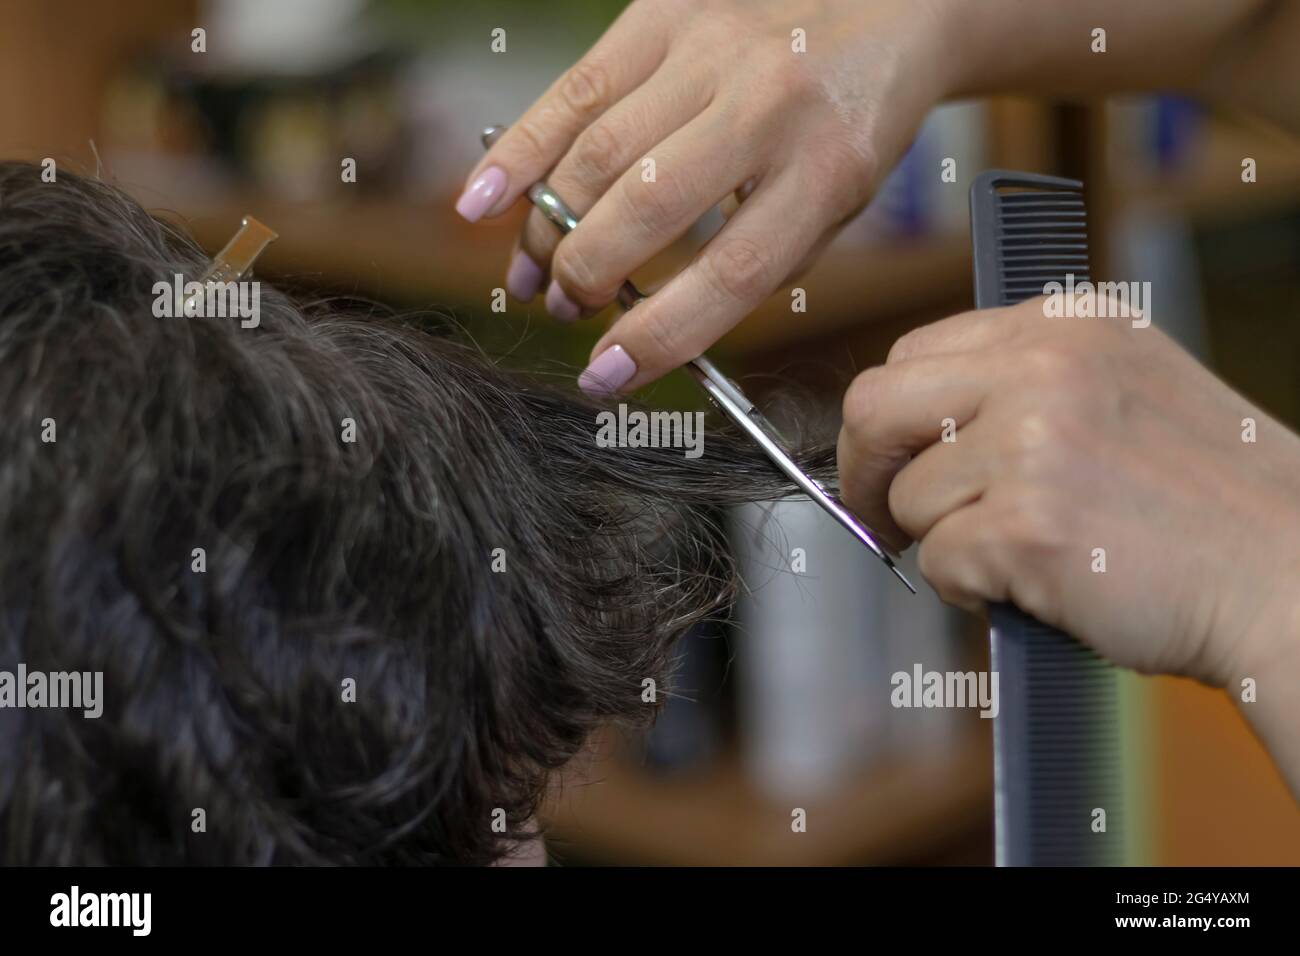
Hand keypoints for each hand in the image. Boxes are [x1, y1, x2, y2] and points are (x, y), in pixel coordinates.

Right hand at [458, 0, 955, 393]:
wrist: (886, 2)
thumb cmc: (849, 122)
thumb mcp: (833, 207)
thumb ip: (751, 262)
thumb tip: (637, 324)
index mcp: (828, 170)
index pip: (730, 273)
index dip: (657, 335)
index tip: (605, 375)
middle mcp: (769, 104)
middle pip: (645, 208)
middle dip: (586, 275)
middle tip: (568, 308)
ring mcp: (712, 50)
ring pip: (598, 153)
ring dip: (548, 228)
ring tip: (533, 274)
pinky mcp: (666, 11)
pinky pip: (573, 89)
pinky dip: (519, 150)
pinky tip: (482, 201)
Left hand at [836, 298, 1299, 692]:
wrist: (1291, 573)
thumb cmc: (1207, 501)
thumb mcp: (1124, 388)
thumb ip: (1024, 385)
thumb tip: (915, 429)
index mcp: (1064, 324)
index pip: (914, 354)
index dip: (890, 419)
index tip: (892, 461)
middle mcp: (1043, 367)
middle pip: (874, 405)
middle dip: (864, 469)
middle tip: (879, 514)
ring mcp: (1033, 442)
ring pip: (909, 499)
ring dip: (945, 541)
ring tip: (1024, 554)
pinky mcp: (1026, 524)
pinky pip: (938, 563)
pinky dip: (971, 589)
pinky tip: (1039, 585)